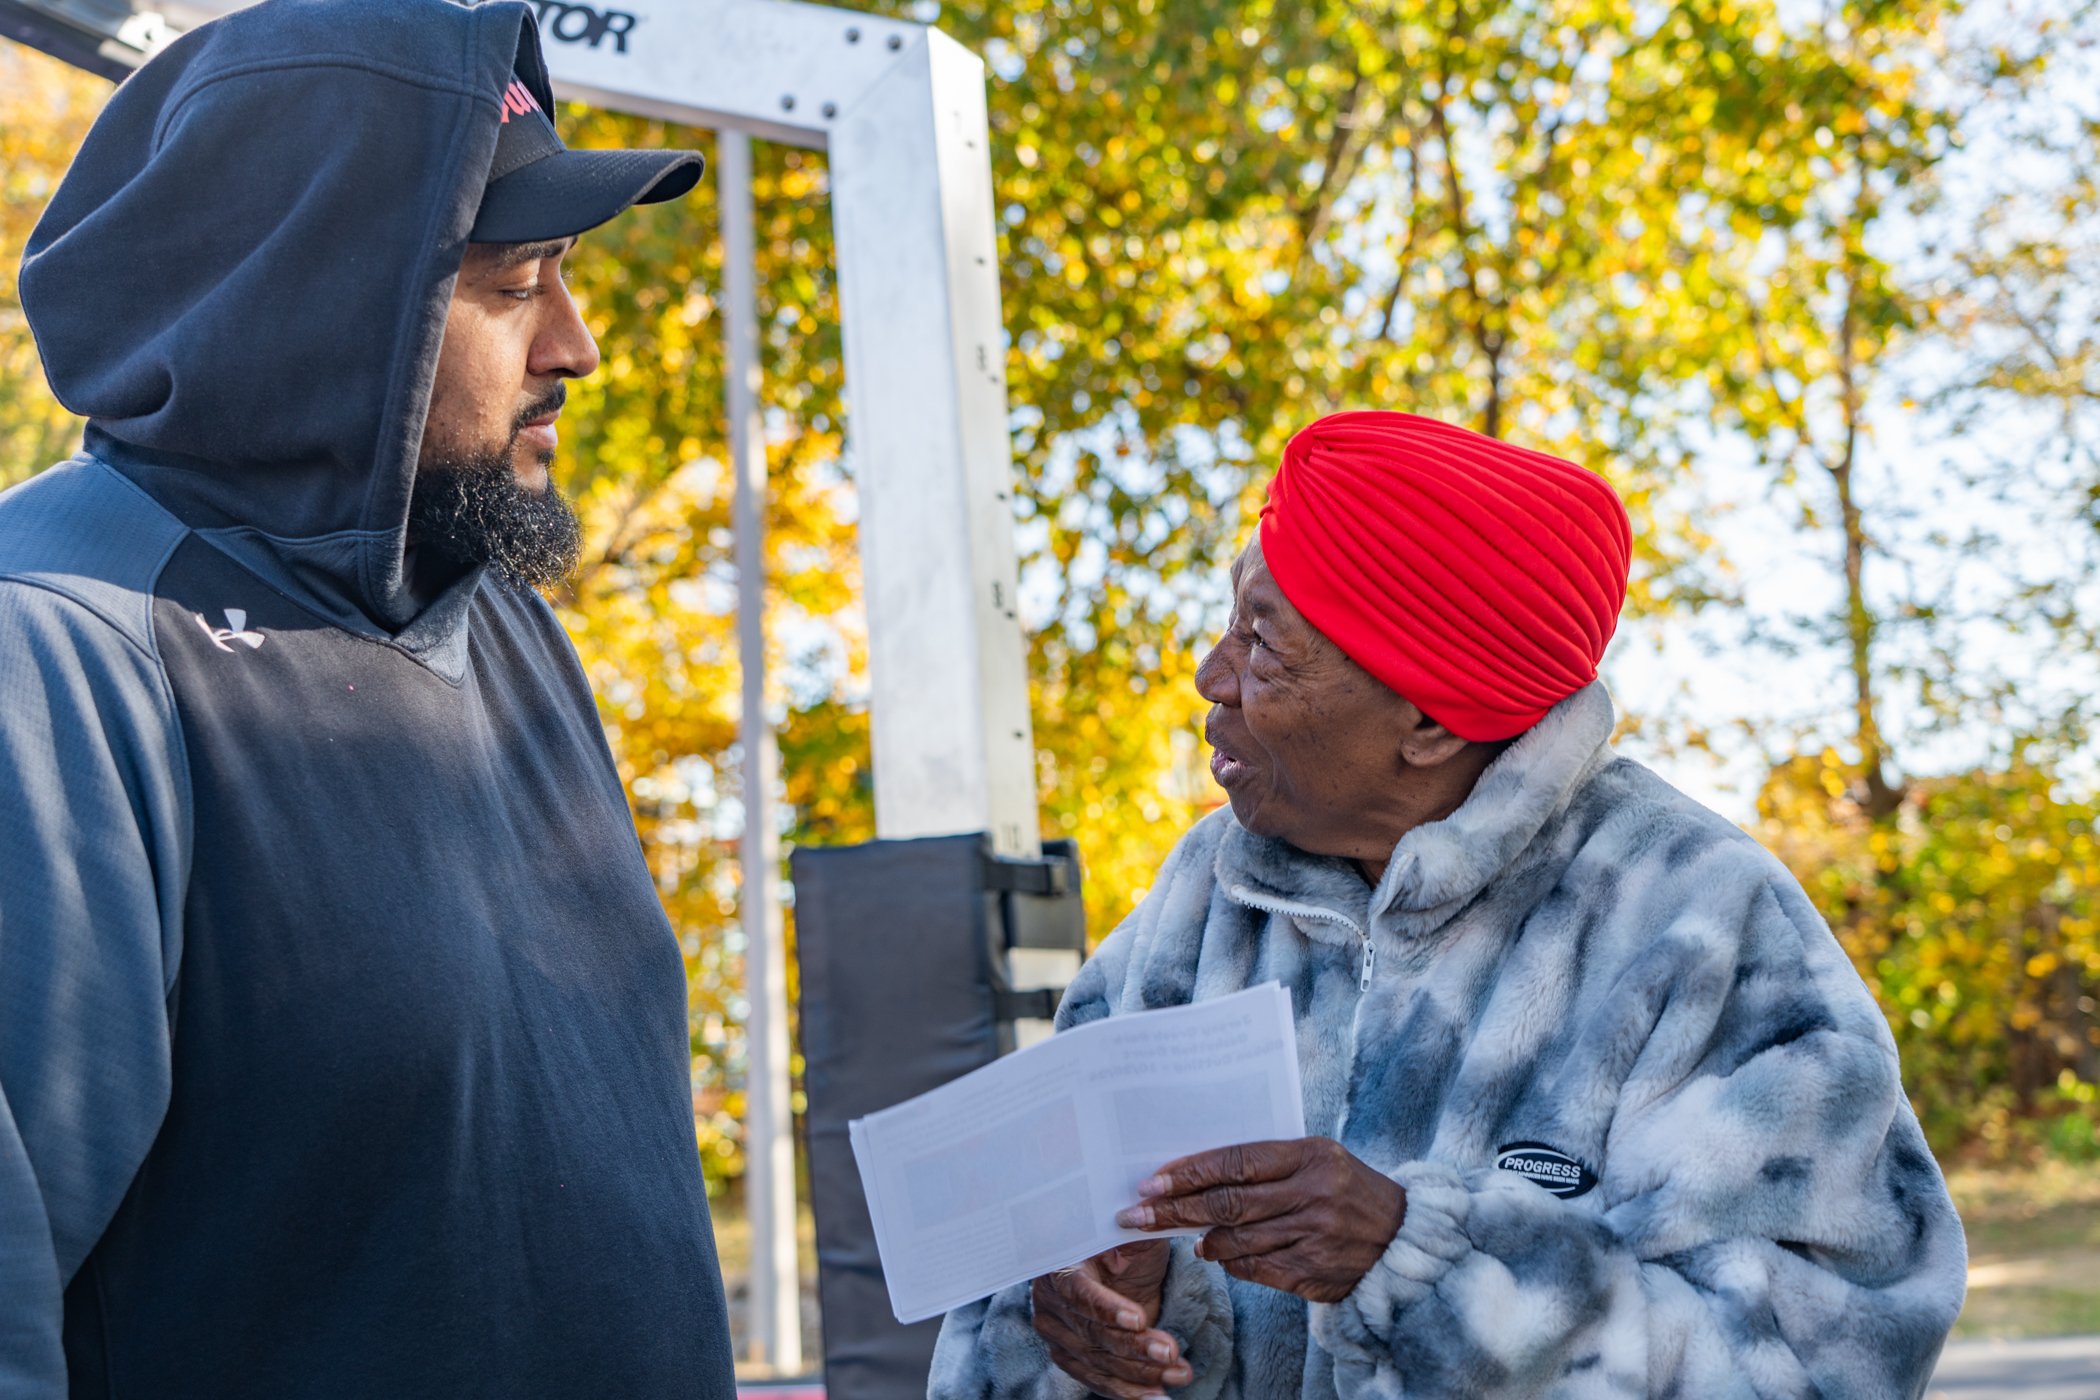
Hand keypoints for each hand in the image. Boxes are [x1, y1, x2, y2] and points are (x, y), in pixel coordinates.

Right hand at [1031, 1240, 1191, 1397]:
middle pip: (1091, 1333)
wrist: (1119, 1267)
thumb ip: (1140, 1226)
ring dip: (1140, 1373)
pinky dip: (1127, 1391)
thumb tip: (1149, 1211)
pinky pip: (1096, 1379)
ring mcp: (1056, 1332)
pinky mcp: (1069, 1356)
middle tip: (1171, 1353)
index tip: (1139, 1319)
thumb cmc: (1126, 1245)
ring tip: (1179, 1374)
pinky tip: (1156, 1397)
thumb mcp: (1133, 1232)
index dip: (1107, 1308)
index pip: (1079, 1292)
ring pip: (1097, 1361)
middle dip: (1135, 1347)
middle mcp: (1049, 1300)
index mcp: (1059, 1264)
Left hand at [1114, 1138, 1404, 1303]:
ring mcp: (1314, 1235)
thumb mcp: (1317, 1160)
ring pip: (1236, 1241)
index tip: (1150, 1183)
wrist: (1404, 1239)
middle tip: (1136, 1216)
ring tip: (1185, 1236)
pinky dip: (1231, 1263)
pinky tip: (1219, 1254)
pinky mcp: (1314, 1271)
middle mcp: (1312, 1193)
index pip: (1235, 1161)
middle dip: (1174, 1211)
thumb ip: (1266, 1165)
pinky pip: (1255, 1270)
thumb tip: (1198, 1176)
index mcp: (1310, 1155)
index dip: (1188, 1172)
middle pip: (1227, 1203)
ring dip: (1202, 1240)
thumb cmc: (1347, 1190)